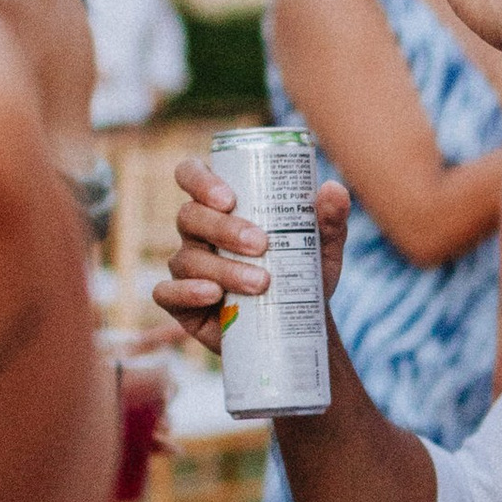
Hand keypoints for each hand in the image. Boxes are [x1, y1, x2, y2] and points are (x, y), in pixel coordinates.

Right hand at [153, 157, 350, 352]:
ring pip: (188, 258)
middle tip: (261, 244)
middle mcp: (197, 231)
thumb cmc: (301, 274)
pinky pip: (168, 292)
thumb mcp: (321, 247)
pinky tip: (212, 294)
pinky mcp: (180, 302)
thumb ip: (330, 219)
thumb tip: (333, 190)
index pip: (191, 175)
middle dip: (223, 229)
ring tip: (260, 283)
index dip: (200, 180)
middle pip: (190, 216)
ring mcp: (186, 266)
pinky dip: (188, 292)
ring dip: (223, 269)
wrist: (296, 326)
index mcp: (221, 206)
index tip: (229, 198)